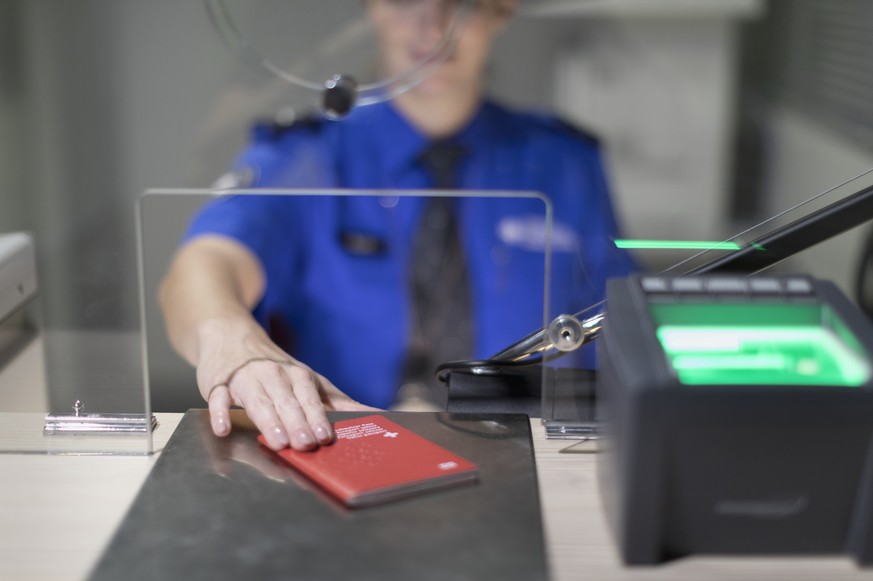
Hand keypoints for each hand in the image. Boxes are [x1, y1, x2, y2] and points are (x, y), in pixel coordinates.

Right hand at [195, 316, 378, 450]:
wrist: (231, 336)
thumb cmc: (274, 367)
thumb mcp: (307, 380)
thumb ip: (336, 400)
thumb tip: (372, 415)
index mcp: (298, 376)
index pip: (310, 399)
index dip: (318, 418)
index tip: (326, 437)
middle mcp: (274, 375)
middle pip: (287, 402)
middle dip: (297, 424)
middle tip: (305, 444)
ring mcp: (245, 378)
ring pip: (258, 401)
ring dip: (268, 421)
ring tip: (277, 442)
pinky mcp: (218, 383)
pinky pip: (218, 398)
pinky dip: (220, 412)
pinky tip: (223, 428)